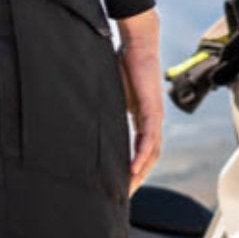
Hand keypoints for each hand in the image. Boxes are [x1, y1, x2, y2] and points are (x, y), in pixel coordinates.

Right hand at [113, 7, 164, 194]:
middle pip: (149, 156)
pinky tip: (134, 168)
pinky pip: (148, 137)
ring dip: (141, 172)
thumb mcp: (110, 93)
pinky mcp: (152, 108)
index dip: (133, 167)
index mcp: (142, 117)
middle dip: (138, 177)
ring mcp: (154, 115)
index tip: (121, 183)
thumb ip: (103, 107)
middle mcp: (151, 120)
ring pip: (151, 151)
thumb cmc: (122, 63)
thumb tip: (83, 116)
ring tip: (128, 188)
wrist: (138, 42)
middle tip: (124, 195)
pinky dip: (141, 154)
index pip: (141, 149)